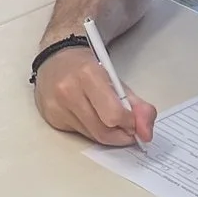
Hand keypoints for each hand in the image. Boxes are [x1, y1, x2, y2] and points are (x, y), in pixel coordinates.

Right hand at [33, 44, 154, 147]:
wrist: (54, 60)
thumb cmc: (86, 67)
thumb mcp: (115, 79)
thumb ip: (137, 105)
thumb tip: (146, 133)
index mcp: (88, 75)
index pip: (114, 115)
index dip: (130, 124)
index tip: (135, 122)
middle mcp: (68, 91)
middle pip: (103, 132)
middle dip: (121, 134)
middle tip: (126, 128)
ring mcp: (56, 106)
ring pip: (92, 137)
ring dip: (106, 134)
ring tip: (106, 118)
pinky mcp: (51, 118)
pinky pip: (79, 135)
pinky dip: (91, 130)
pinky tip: (88, 116)